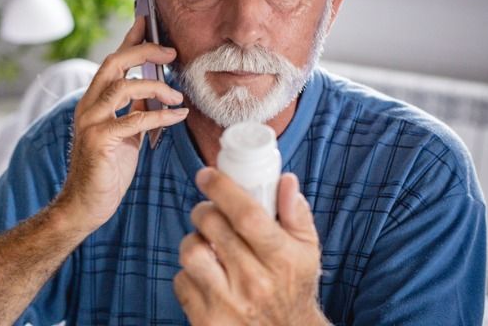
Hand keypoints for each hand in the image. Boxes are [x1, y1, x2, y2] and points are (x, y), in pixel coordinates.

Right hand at [54, 17, 187, 233]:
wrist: (86, 204)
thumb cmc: (107, 170)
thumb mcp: (125, 134)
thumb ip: (134, 111)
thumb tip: (157, 91)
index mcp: (93, 101)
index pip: (111, 61)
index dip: (129, 40)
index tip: (147, 22)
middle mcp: (87, 106)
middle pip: (113, 63)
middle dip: (143, 52)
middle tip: (171, 53)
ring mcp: (90, 122)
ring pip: (122, 86)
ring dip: (156, 87)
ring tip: (178, 98)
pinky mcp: (98, 141)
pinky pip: (133, 119)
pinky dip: (160, 116)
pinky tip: (177, 118)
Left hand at [173, 169, 326, 325]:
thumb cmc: (294, 287)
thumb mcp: (306, 251)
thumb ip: (296, 214)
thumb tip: (285, 180)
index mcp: (282, 260)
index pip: (247, 215)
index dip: (222, 189)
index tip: (207, 175)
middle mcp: (255, 282)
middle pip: (212, 226)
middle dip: (205, 210)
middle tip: (210, 213)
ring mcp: (228, 303)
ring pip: (190, 252)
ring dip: (194, 242)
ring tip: (208, 247)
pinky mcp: (206, 321)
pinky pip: (181, 280)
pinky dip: (189, 274)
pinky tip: (206, 277)